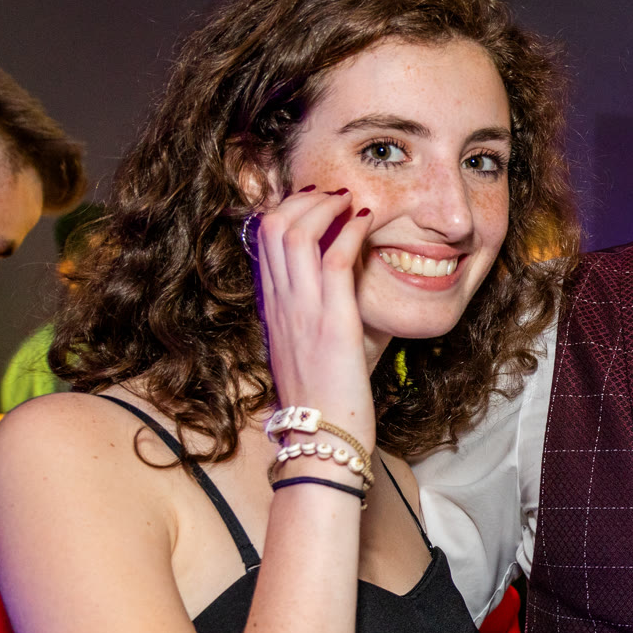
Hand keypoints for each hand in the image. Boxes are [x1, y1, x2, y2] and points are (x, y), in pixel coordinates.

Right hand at [250, 186, 376, 447]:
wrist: (321, 439)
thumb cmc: (324, 400)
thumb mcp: (309, 352)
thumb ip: (315, 319)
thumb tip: (337, 297)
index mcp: (273, 310)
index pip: (265, 242)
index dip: (287, 210)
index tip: (315, 201)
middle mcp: (280, 304)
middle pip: (273, 227)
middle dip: (303, 197)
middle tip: (333, 192)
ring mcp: (302, 311)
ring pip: (296, 233)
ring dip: (326, 205)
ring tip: (350, 198)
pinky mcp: (332, 323)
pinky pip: (333, 261)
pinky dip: (350, 231)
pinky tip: (367, 221)